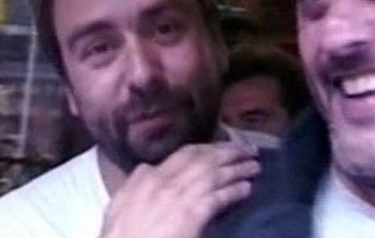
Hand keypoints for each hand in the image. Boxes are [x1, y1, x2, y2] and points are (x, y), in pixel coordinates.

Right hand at [100, 142, 260, 237]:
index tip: (224, 145)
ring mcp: (180, 198)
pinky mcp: (192, 217)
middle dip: (230, 152)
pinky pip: (218, 199)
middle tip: (249, 150)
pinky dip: (233, 191)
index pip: (185, 154)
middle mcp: (167, 182)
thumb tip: (149, 168)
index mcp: (150, 176)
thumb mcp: (119, 202)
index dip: (209, 148)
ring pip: (215, 176)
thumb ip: (136, 182)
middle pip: (205, 160)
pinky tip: (247, 189)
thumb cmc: (120, 233)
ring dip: (238, 169)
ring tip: (255, 166)